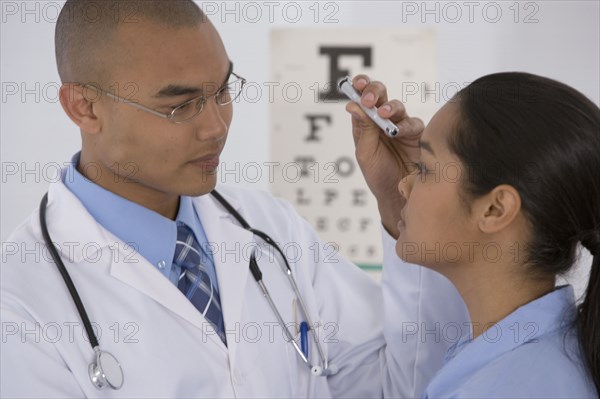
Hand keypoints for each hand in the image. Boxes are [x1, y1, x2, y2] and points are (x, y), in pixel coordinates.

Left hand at [345, 75, 423, 237]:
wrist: (397, 194)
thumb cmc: (378, 174)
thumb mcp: (365, 152)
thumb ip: (362, 128)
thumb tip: (352, 105)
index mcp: (366, 123)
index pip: (362, 98)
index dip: (360, 87)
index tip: (356, 84)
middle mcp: (383, 121)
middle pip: (380, 95)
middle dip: (374, 92)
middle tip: (369, 99)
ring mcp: (400, 125)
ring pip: (396, 106)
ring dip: (388, 107)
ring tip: (382, 114)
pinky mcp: (417, 135)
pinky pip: (412, 123)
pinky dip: (404, 126)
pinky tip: (396, 132)